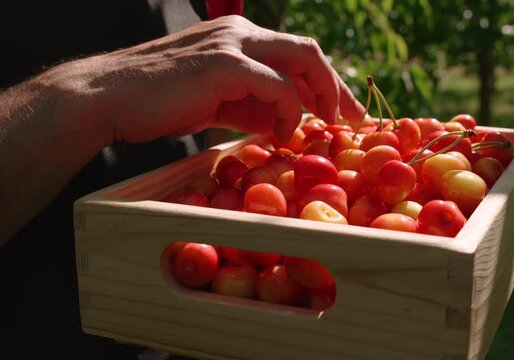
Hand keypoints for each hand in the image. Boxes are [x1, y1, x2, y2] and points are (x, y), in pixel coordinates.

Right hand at [48, 15, 364, 143]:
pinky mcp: (223, 64)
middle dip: (336, 87)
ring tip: (326, 128)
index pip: (296, 55)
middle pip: (309, 52)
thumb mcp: (219, 104)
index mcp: (239, 39)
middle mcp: (240, 33)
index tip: (343, 113)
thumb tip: (288, 126)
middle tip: (353, 120)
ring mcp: (233, 44)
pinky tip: (285, 134)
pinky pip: (277, 86)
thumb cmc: (160, 104)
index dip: (326, 84)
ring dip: (322, 97)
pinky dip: (290, 111)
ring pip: (301, 60)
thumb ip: (254, 108)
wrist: (110, 99)